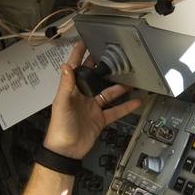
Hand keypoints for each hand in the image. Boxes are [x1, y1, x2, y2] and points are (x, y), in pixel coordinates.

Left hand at [43, 42, 142, 159]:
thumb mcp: (61, 104)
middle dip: (102, 67)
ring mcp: (92, 107)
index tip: (84, 42)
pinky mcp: (100, 119)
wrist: (66, 151)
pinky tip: (135, 101)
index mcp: (71, 91)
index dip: (78, 55)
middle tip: (113, 56)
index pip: (74, 68)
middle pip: (94, 78)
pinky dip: (125, 107)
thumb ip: (66, 85)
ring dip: (118, 86)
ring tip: (129, 77)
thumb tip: (65, 66)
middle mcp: (82, 96)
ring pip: (108, 93)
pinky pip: (115, 110)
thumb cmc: (59, 128)